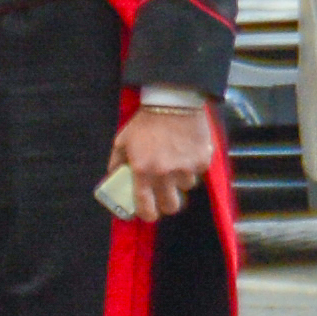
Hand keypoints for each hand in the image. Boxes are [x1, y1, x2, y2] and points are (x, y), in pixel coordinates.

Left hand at [113, 93, 218, 210]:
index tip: (149, 213)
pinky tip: (188, 151)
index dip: (147, 214)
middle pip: (171, 205)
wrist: (174, 101)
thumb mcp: (123, 140)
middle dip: (167, 203)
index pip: (145, 205)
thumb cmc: (146, 121)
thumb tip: (114, 177)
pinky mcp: (202, 160)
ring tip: (177, 163)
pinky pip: (198, 171)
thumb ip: (117, 161)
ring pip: (186, 187)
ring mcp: (185, 169)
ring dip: (181, 179)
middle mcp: (165, 174)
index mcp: (143, 171)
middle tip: (166, 194)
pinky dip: (193, 165)